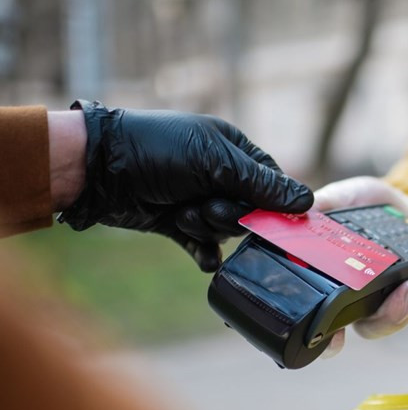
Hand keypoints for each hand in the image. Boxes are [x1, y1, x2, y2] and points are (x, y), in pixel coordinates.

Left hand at [59, 100, 313, 271]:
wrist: (97, 170)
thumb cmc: (156, 150)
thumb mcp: (214, 161)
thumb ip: (262, 185)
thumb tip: (308, 202)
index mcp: (232, 150)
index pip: (273, 182)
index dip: (274, 203)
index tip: (273, 220)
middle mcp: (219, 175)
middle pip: (251, 210)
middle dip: (232, 216)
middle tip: (209, 208)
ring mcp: (199, 200)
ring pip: (227, 229)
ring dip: (210, 228)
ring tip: (186, 216)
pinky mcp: (178, 224)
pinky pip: (205, 247)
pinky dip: (205, 253)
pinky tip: (205, 260)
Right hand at [313, 177, 407, 357]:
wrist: (404, 206)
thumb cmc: (369, 206)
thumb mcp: (350, 196)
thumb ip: (331, 202)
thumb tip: (310, 206)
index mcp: (343, 289)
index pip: (329, 327)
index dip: (330, 342)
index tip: (337, 340)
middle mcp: (372, 305)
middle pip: (385, 325)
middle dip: (403, 309)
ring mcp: (405, 304)